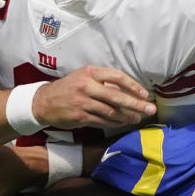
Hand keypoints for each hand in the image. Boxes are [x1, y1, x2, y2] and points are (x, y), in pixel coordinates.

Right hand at [31, 67, 155, 128]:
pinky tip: (122, 123)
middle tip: (150, 109)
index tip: (144, 94)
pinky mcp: (80, 116)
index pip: (117, 77)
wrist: (44, 101)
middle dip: (136, 104)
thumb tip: (126, 90)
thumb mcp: (84, 77)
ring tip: (137, 118)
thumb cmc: (69, 88)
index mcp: (90, 72)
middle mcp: (87, 86)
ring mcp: (83, 102)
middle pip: (117, 96)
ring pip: (111, 111)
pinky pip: (102, 121)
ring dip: (127, 116)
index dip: (133, 86)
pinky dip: (115, 123)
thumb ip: (104, 82)